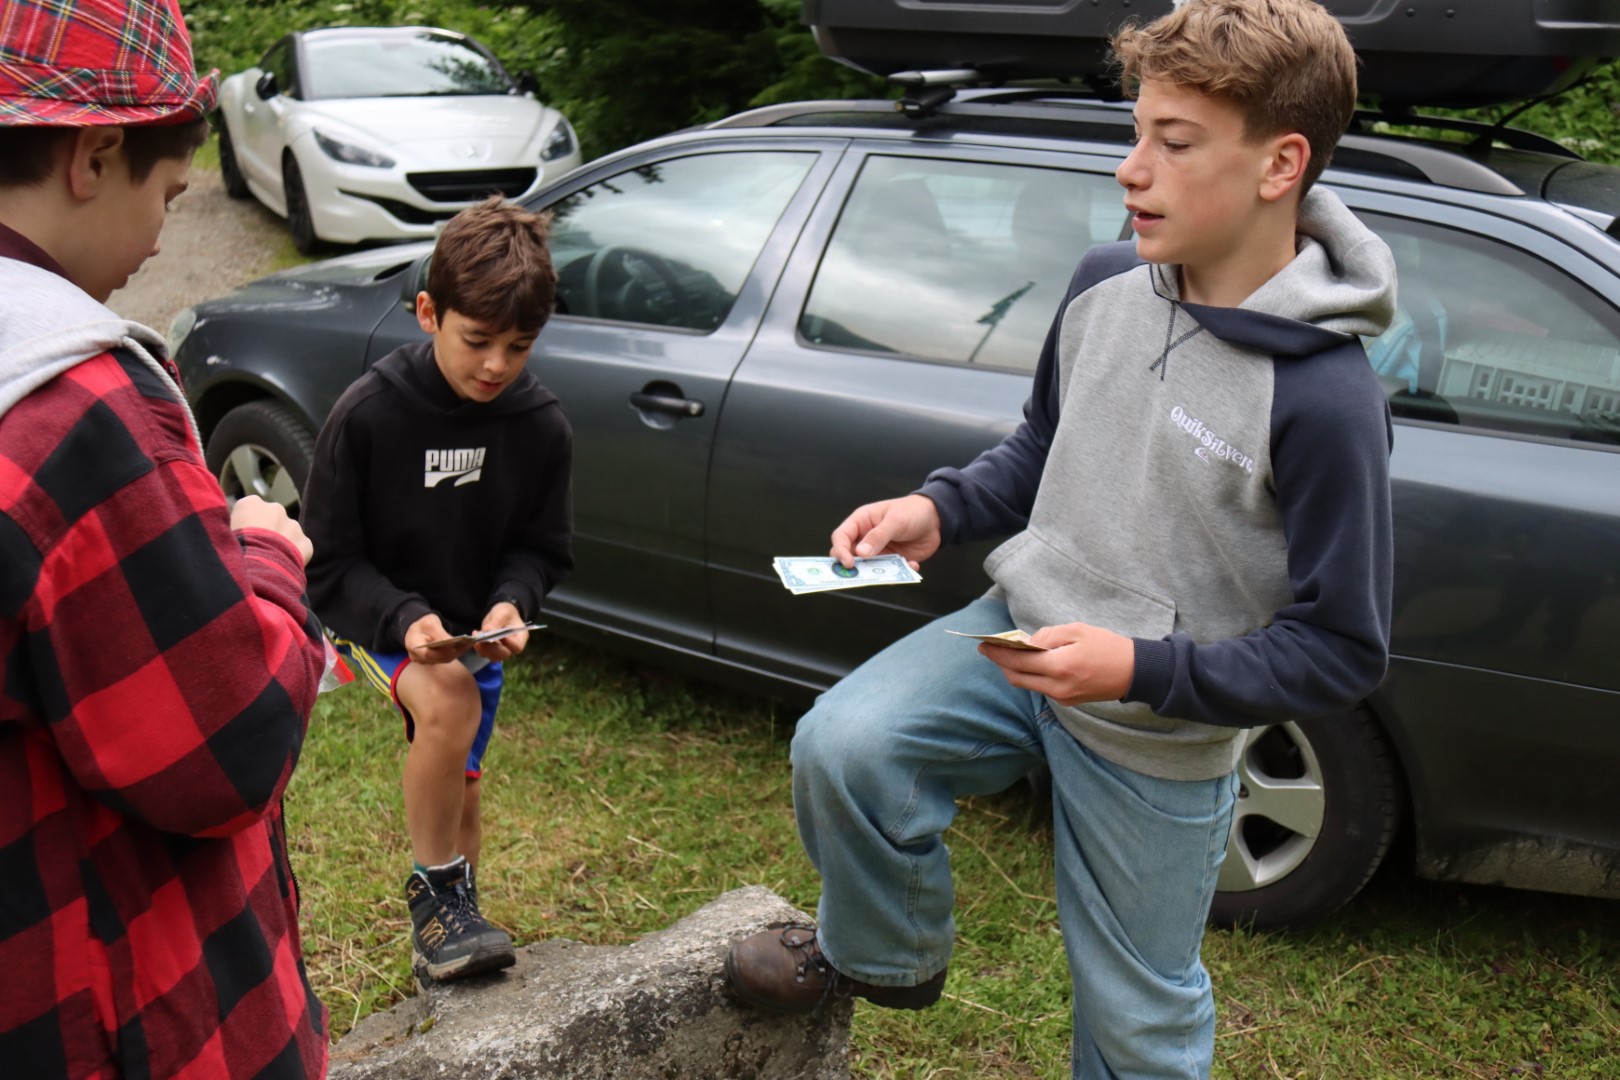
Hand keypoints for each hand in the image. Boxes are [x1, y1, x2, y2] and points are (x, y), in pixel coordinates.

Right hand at [230, 495, 312, 565]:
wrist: (257, 570)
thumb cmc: (233, 552)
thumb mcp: (224, 534)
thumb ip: (233, 527)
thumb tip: (234, 531)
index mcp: (251, 503)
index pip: (249, 510)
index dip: (246, 526)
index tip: (243, 539)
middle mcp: (275, 508)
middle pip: (271, 519)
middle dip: (267, 532)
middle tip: (257, 550)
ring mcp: (293, 524)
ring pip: (287, 533)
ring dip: (281, 543)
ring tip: (269, 561)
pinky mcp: (305, 542)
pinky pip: (300, 548)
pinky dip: (294, 556)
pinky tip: (282, 566)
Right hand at [404, 613, 467, 664]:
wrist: (419, 629)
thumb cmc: (423, 624)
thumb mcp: (430, 623)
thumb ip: (439, 633)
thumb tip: (450, 642)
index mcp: (413, 645)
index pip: (427, 653)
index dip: (441, 652)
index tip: (453, 647)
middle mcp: (418, 657)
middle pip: (438, 658)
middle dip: (453, 651)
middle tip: (467, 644)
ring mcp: (426, 661)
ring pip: (444, 659)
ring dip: (458, 652)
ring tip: (469, 644)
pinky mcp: (434, 661)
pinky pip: (447, 658)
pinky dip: (457, 651)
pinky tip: (466, 645)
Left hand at [475, 601, 527, 660]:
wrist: (500, 615)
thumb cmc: (506, 613)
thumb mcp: (502, 613)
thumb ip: (496, 621)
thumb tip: (486, 630)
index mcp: (521, 637)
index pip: (517, 646)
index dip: (510, 644)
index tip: (501, 637)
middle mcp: (512, 648)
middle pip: (504, 654)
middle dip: (493, 647)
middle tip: (484, 637)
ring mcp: (501, 651)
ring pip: (493, 657)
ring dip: (483, 648)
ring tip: (476, 635)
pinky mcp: (491, 651)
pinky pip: (484, 653)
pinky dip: (478, 646)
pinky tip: (475, 635)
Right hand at [829, 494, 941, 569]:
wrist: (937, 518)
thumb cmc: (912, 511)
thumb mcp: (895, 521)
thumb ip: (878, 536)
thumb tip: (860, 553)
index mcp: (861, 522)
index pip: (841, 537)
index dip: (840, 551)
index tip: (848, 564)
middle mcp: (866, 538)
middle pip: (850, 555)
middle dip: (853, 567)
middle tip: (860, 576)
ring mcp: (878, 551)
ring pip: (868, 568)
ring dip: (877, 573)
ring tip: (890, 573)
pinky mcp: (892, 560)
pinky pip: (888, 572)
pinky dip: (898, 573)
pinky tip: (912, 564)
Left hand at [978, 621, 1135, 705]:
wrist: (1135, 673)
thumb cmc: (1108, 646)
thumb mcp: (1078, 631)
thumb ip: (1049, 636)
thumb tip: (1028, 642)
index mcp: (1060, 666)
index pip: (1018, 661)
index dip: (998, 653)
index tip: (983, 645)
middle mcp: (1057, 687)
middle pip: (1017, 677)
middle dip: (1001, 663)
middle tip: (990, 649)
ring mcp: (1062, 697)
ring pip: (1027, 684)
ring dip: (1015, 670)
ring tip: (1008, 653)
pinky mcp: (1067, 701)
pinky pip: (1041, 688)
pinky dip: (1030, 675)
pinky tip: (1030, 662)